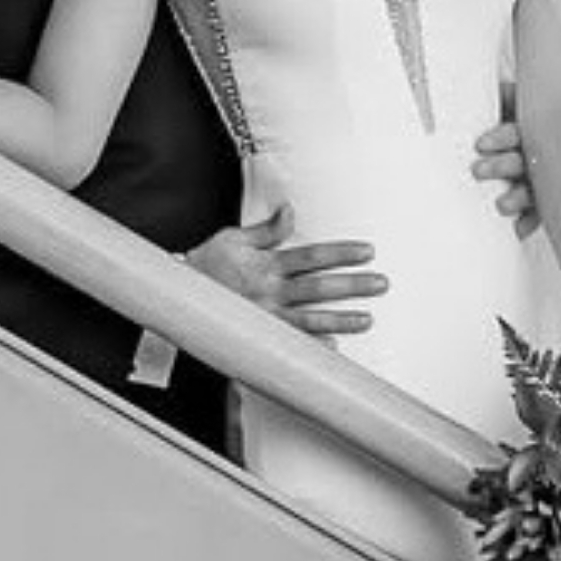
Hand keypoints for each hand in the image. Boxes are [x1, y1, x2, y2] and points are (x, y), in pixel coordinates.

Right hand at [185, 201, 386, 335]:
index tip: (368, 251)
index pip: (313, 256)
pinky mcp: (258, 334)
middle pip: (319, 287)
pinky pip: (289, 344)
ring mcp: (265, 315)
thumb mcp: (234, 237)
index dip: (341, 253)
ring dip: (341, 320)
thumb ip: (266, 229)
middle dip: (353, 285)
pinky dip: (312, 347)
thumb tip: (290, 210)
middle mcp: (270, 290)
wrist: (179, 293)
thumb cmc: (207, 262)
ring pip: (310, 319)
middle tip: (382, 284)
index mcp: (267, 263)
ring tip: (368, 320)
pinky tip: (334, 350)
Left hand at [474, 83, 539, 239]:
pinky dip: (530, 220)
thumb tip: (442, 82)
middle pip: (523, 156)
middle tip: (478, 170)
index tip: (480, 143)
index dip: (501, 136)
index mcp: (524, 122)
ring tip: (502, 205)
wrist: (534, 130)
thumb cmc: (502, 115)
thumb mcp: (496, 102)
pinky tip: (518, 229)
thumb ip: (480, 98)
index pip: (516, 129)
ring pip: (534, 184)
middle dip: (502, 165)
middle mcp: (536, 147)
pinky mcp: (543, 194)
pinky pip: (540, 209)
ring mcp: (541, 171)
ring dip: (518, 195)